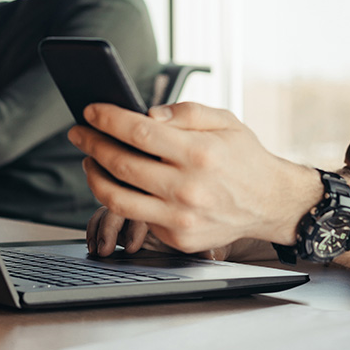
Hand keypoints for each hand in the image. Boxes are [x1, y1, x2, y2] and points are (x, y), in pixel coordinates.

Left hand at [70, 102, 321, 256]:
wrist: (271, 202)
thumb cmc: (245, 157)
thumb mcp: (225, 120)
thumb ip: (186, 112)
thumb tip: (148, 114)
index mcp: (199, 153)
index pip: (139, 132)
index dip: (108, 119)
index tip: (90, 111)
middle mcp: (188, 188)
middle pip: (121, 164)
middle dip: (92, 144)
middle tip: (79, 133)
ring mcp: (181, 218)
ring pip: (117, 199)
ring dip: (94, 176)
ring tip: (89, 160)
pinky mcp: (179, 239)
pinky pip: (137, 218)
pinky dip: (122, 198)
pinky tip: (118, 182)